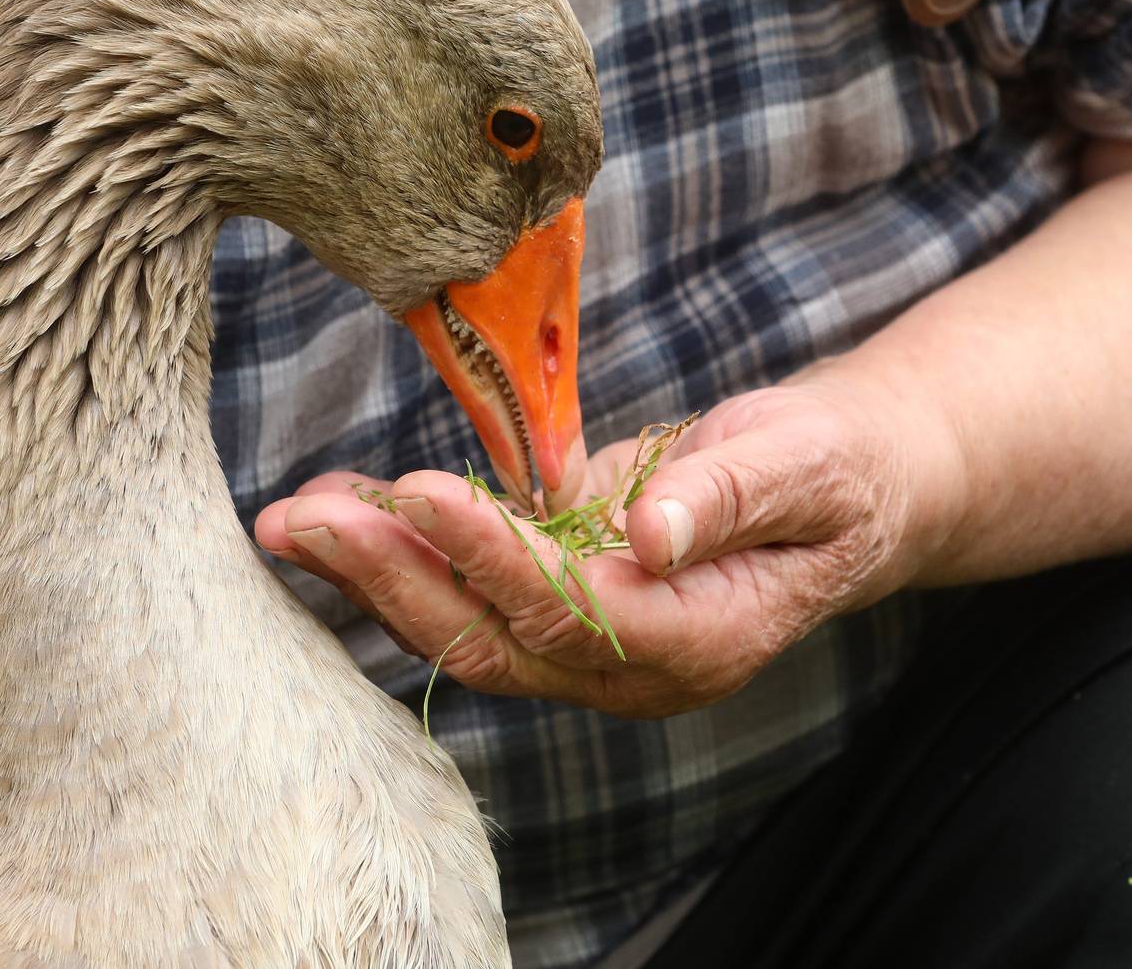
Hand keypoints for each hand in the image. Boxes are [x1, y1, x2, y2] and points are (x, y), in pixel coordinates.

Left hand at [254, 374, 963, 717]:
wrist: (838, 489)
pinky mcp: (558, 601)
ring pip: (464, 626)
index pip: (580, 614)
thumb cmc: (832, 471)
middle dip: (396, 578)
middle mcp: (632, 665)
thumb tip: (647, 535)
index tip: (426, 496)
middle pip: (497, 640)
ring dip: (374, 573)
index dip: (499, 560)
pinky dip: (398, 552)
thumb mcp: (807, 466)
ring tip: (293, 517)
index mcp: (702, 638)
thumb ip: (730, 500)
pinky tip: (337, 507)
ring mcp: (588, 644)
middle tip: (309, 518)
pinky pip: (464, 591)